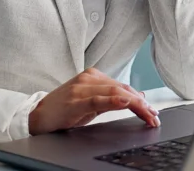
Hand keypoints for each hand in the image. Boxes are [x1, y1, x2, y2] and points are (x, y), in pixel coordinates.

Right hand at [28, 68, 159, 134]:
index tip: (153, 112)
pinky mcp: (75, 100)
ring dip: (136, 104)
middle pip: (123, 89)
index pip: (123, 87)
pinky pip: (98, 99)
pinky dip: (114, 100)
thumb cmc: (65, 109)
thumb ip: (111, 98)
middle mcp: (89, 79)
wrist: (39, 115)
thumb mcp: (91, 102)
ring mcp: (82, 88)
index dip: (141, 99)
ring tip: (148, 114)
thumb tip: (137, 98)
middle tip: (155, 117)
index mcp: (94, 76)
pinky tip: (126, 102)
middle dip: (142, 104)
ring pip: (115, 92)